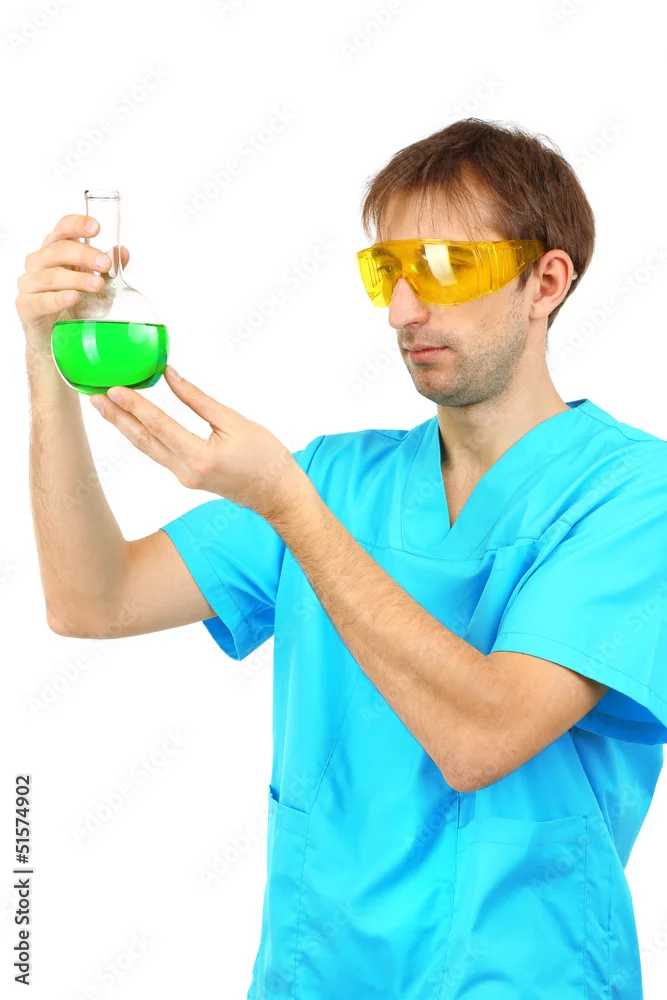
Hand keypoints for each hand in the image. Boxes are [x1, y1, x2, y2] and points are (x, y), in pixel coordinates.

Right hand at [16, 214, 129, 355]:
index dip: (77, 225)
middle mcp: (39, 263)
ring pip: (51, 276)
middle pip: (58, 250)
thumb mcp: (94, 283)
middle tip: (106, 265)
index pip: (62, 230)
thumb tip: (122, 252)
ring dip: (76, 279)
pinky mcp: (26, 306)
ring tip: (97, 285)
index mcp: (54, 251)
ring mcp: (29, 284)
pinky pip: (40, 300)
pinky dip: (58, 299)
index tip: (96, 228)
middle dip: (84, 255)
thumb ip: (105, 268)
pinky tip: (73, 297)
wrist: (54, 337)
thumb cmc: (73, 305)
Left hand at [90, 366, 306, 520]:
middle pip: (142, 440)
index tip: (113, 388)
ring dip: (124, 426)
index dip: (134, 405)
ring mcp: (184, 477)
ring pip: (146, 448)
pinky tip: (133, 421)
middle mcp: (186, 471)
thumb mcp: (234, 421)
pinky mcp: (187, 477)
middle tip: (92, 395)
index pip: (159, 426)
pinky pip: (158, 453)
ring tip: (103, 406)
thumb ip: (198, 399)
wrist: (277, 494)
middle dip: (116, 417)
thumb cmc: (265, 457)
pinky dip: (142, 434)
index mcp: (200, 457)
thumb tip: (170, 375)